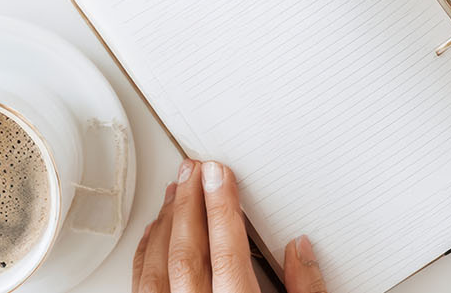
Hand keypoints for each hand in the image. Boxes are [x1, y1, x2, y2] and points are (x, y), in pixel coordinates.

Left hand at [133, 159, 326, 292]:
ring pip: (159, 268)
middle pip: (188, 254)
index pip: (225, 253)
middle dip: (191, 204)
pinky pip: (143, 288)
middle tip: (195, 170)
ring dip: (167, 223)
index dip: (221, 208)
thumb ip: (307, 289)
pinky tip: (155, 233)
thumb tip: (301, 248)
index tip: (220, 175)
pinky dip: (148, 254)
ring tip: (176, 190)